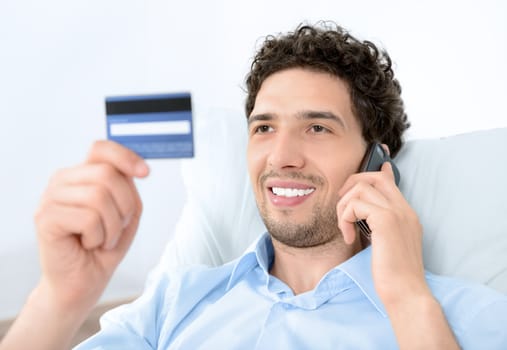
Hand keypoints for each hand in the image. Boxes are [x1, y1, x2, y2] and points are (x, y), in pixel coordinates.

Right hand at [34, 140, 148, 310]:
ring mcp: (51, 198)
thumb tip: (133, 170)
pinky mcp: (46, 218)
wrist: (84, 282)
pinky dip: (98, 236)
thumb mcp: (127, 212)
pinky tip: (88, 244)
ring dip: (112, 226)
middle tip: (118, 228)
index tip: (145, 173)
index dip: (126, 157)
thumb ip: (128, 187)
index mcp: (81, 175)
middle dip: (125, 206)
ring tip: (103, 238)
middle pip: (107, 174)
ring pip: (99, 196)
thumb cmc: (104, 246)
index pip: (102, 149)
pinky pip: (88, 218)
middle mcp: (63, 181)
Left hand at [336, 162, 427, 304]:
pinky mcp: (386, 220)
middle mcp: (404, 209)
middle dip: (350, 185)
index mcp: (406, 214)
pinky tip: (349, 238)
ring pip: (360, 188)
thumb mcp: (386, 244)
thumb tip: (364, 215)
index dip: (377, 172)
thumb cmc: (394, 275)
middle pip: (373, 177)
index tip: (374, 166)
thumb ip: (378, 226)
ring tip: (345, 229)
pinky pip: (355, 204)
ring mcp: (396, 212)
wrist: (406, 292)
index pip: (390, 181)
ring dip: (344, 208)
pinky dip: (345, 219)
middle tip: (343, 207)